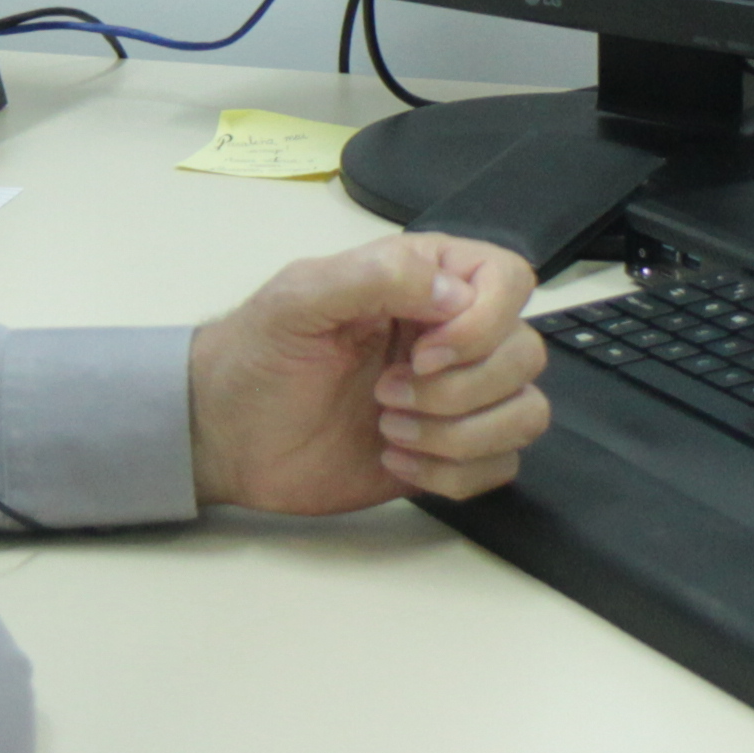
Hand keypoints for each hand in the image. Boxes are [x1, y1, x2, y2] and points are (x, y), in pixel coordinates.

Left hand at [188, 234, 549, 514]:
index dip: (483, 323)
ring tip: (390, 431)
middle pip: (525, 354)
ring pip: (525, 413)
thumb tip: (454, 295)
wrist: (227, 437)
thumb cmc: (256, 357)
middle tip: (385, 396)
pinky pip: (500, 465)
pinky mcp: (451, 452)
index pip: (509, 281)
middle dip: (459, 390)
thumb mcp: (299, 299)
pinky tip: (396, 463)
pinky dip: (453, 474)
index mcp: (424, 280)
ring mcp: (456, 397)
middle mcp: (453, 334)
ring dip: (459, 435)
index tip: (425, 352)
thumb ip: (375, 278)